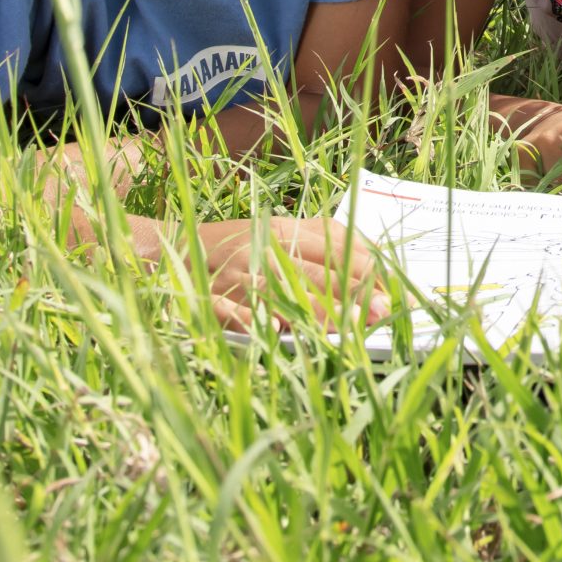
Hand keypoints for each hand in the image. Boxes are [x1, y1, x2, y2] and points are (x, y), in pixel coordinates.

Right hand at [157, 215, 387, 333]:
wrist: (169, 248)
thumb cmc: (237, 245)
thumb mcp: (279, 234)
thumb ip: (321, 245)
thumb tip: (373, 269)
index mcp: (284, 231)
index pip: (335, 248)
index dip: (366, 271)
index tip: (391, 293)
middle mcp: (262, 249)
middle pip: (313, 271)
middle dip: (350, 293)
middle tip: (381, 313)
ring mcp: (234, 274)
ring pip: (278, 291)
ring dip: (314, 309)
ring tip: (346, 326)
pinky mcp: (207, 297)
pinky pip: (230, 310)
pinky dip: (251, 319)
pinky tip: (276, 331)